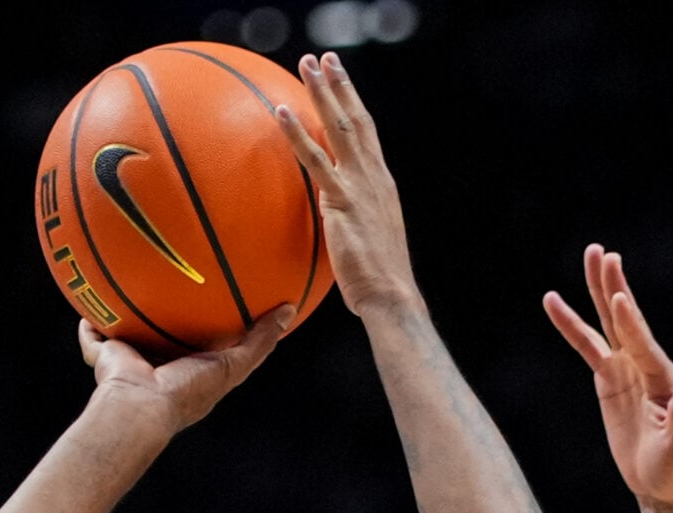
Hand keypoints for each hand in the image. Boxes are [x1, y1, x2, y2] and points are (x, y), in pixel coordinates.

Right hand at [80, 307, 291, 434]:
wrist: (140, 407)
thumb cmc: (188, 391)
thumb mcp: (234, 365)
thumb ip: (260, 341)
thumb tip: (289, 309)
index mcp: (189, 371)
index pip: (202, 343)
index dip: (209, 323)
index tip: (217, 300)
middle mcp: (159, 367)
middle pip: (164, 335)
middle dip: (166, 316)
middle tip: (172, 287)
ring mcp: (130, 363)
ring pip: (128, 333)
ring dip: (125, 315)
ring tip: (125, 285)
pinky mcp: (104, 357)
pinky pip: (93, 336)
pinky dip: (89, 323)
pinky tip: (86, 300)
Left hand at [272, 51, 419, 315]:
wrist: (391, 294)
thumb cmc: (377, 278)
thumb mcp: (367, 240)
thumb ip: (351, 220)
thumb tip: (335, 221)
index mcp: (381, 183)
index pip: (368, 134)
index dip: (355, 103)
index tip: (343, 78)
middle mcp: (374, 176)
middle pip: (357, 120)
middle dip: (341, 85)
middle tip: (325, 57)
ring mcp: (359, 186)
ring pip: (340, 128)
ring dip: (322, 93)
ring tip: (308, 64)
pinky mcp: (341, 201)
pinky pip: (315, 161)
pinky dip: (298, 134)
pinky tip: (281, 112)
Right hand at [543, 245, 672, 507]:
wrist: (663, 483)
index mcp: (664, 378)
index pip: (642, 344)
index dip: (629, 322)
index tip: (618, 296)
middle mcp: (645, 366)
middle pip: (624, 320)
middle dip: (612, 285)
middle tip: (601, 252)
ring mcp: (626, 370)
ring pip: (605, 325)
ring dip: (597, 291)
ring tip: (590, 255)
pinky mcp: (609, 380)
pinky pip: (587, 348)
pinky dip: (572, 327)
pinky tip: (555, 305)